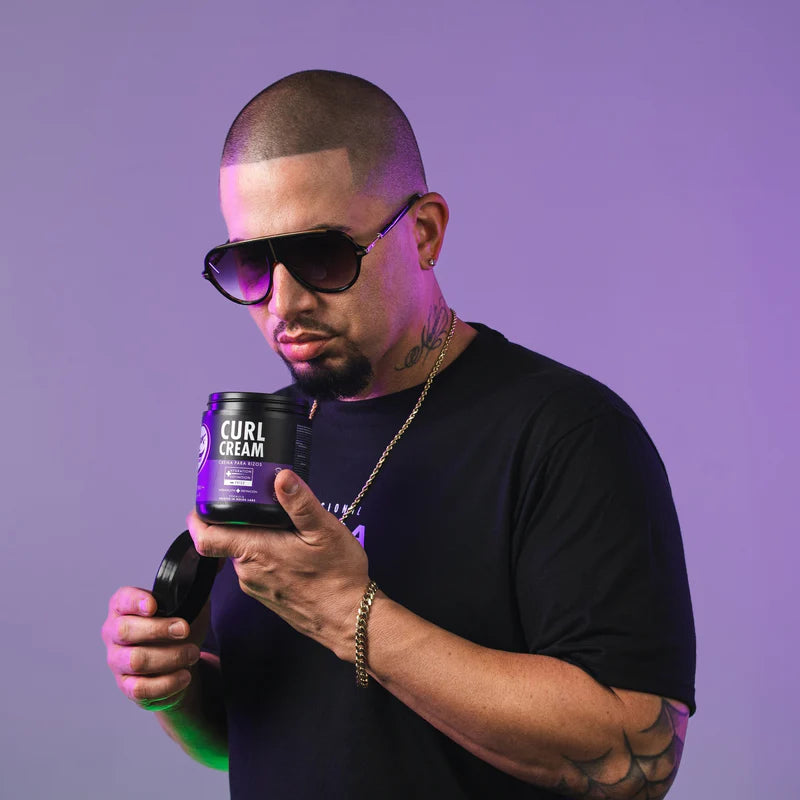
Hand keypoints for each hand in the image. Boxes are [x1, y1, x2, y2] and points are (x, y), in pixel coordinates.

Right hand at [102, 586, 208, 710]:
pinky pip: (141, 688)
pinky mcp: (127, 687)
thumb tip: (210, 572)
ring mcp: (117, 661)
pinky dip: (167, 682)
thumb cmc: (179, 629)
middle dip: (158, 629)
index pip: (123, 600)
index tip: (154, 605)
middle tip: (184, 630)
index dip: (136, 602)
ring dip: (170, 657)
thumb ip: (194, 590)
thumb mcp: (188, 606)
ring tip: (193, 654)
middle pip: (125, 630)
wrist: (179, 664)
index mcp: (124, 607)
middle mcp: (114, 633)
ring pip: (135, 661)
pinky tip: (184, 675)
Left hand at [188, 469, 369, 660]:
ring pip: (243, 554)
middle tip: (260, 501)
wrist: (349, 619)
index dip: (199, 517)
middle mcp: (247, 572)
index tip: (206, 501)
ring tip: (282, 525)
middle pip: (226, 540)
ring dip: (256, 538)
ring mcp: (255, 586)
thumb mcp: (324, 531)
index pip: (204, 537)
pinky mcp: (267, 595)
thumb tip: (281, 476)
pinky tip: (291, 549)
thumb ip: (299, 502)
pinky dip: (266, 554)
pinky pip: (256, 568)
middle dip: (239, 520)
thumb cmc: (337, 577)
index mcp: (255, 552)